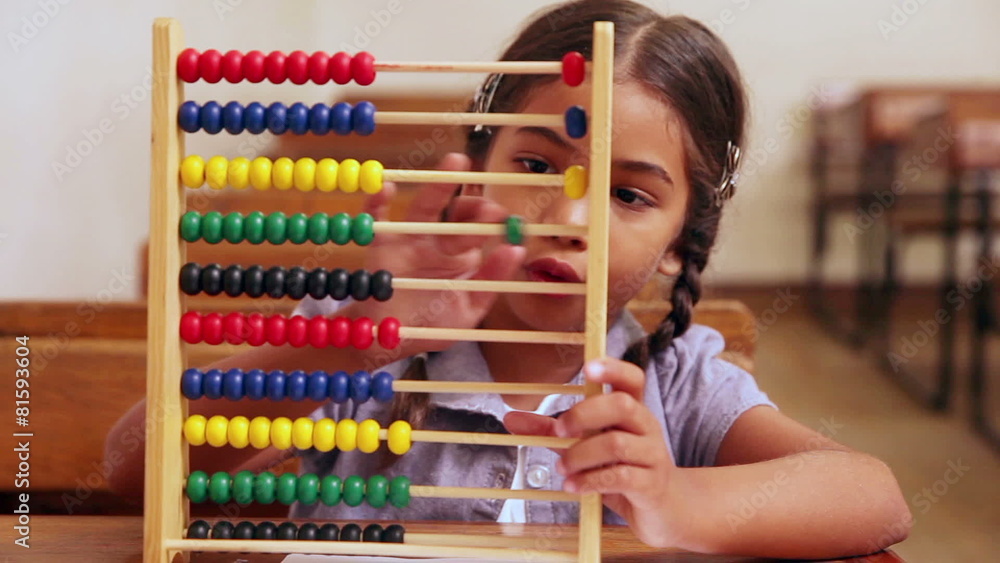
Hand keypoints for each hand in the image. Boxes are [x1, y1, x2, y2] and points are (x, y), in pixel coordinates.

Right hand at [353, 153, 525, 354]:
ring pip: (423, 207)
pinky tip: (387, 188)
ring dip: (439, 186)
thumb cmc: (430, 323)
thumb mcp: (469, 308)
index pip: (478, 226)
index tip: (508, 220)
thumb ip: (492, 281)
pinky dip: (377, 202)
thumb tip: (516, 250)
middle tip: (491, 209)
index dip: (493, 219)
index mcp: (457, 254)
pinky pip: (375, 219)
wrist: (388, 341)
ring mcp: (407, 240)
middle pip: (455, 213)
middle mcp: (434, 241)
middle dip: (474, 206)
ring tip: (456, 161)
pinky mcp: (379, 246)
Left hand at [504, 358, 685, 547]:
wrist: (665, 510)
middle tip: (560, 429)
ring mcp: (652, 455)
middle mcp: (646, 427)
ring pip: (617, 444)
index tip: (588, 367)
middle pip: (622, 405)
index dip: (613, 368)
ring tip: (562, 467)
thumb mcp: (587, 446)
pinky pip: (621, 477)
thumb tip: (511, 418)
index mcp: (633, 411)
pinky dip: (591, 480)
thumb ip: (553, 431)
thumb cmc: (624, 471)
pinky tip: (573, 485)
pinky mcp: (651, 484)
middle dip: (585, 414)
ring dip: (581, 454)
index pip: (632, 379)